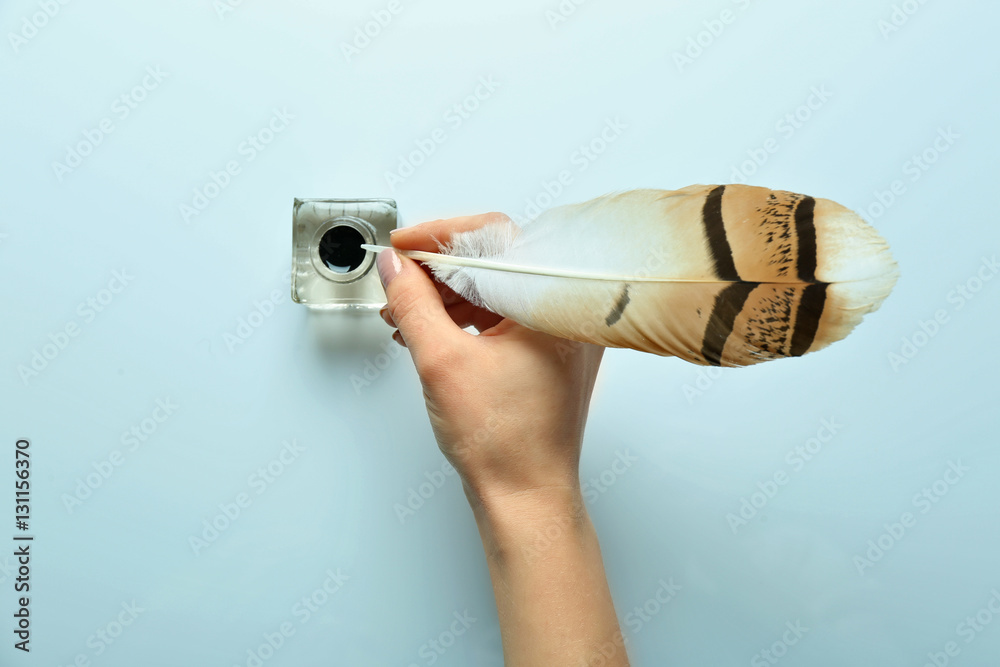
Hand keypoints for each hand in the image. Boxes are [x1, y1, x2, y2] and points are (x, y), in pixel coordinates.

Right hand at [376, 213, 604, 505]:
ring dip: (446, 297)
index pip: (494, 238)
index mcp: (552, 305)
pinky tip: (429, 332)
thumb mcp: (442, 362)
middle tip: (399, 280)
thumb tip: (395, 266)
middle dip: (438, 272)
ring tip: (405, 314)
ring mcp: (559, 335)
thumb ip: (413, 303)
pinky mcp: (547, 354)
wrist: (526, 498)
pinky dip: (464, 319)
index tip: (403, 248)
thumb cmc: (504, 443)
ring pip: (496, 290)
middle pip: (495, 263)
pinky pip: (503, 317)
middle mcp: (564, 314)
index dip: (440, 238)